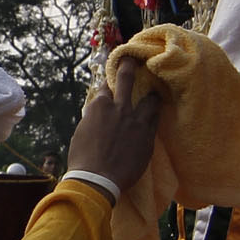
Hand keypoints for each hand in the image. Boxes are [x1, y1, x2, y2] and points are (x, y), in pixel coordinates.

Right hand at [65, 57, 159, 195]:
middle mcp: (119, 108)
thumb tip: (94, 117)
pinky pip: (155, 119)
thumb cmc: (82, 159)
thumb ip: (92, 121)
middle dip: (129, 67)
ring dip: (152, 94)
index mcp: (99, 106)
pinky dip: (155, 114)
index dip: (109, 83)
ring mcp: (136, 121)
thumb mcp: (81, 133)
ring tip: (156, 91)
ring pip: (149, 100)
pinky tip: (158, 111)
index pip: (105, 88)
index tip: (112, 81)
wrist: (97, 179)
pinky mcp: (147, 136)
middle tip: (133, 60)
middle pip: (127, 80)